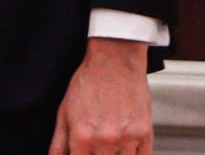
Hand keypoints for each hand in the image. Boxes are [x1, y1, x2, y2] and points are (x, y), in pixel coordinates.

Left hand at [50, 38, 152, 153]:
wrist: (114, 60)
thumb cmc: (89, 81)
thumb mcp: (64, 110)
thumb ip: (59, 142)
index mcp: (82, 136)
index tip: (82, 153)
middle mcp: (105, 140)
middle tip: (97, 146)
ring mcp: (127, 138)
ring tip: (110, 144)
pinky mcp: (145, 133)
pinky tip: (126, 147)